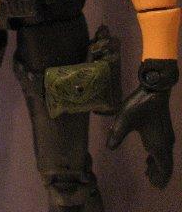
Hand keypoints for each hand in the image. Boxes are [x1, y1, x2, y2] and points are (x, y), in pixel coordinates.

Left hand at [107, 59, 177, 188]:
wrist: (154, 89)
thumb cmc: (139, 104)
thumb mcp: (124, 119)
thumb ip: (117, 134)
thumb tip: (109, 147)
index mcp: (158, 145)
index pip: (164, 168)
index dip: (160, 178)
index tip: (155, 186)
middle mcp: (165, 143)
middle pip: (166, 165)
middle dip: (158, 174)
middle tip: (150, 180)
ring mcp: (166, 136)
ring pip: (165, 156)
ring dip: (158, 165)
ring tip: (148, 170)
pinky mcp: (164, 129)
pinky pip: (163, 147)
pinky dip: (158, 155)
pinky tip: (149, 154)